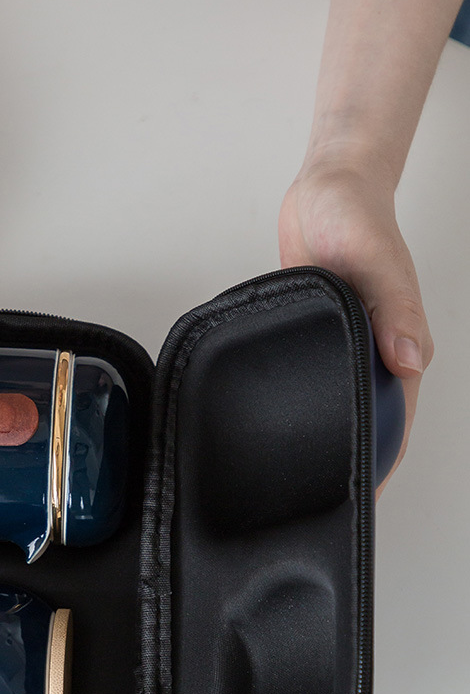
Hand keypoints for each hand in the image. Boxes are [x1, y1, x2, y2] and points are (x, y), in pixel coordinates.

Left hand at [279, 154, 432, 496]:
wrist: (326, 190)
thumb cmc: (355, 216)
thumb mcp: (376, 258)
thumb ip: (394, 307)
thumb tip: (410, 359)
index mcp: (396, 344)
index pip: (394, 419)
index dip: (382, 463)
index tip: (364, 498)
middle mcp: (372, 353)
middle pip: (366, 421)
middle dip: (350, 463)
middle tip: (321, 503)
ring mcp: (345, 347)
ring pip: (340, 404)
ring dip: (328, 437)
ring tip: (300, 478)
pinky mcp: (317, 335)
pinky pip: (316, 378)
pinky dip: (307, 403)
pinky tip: (285, 424)